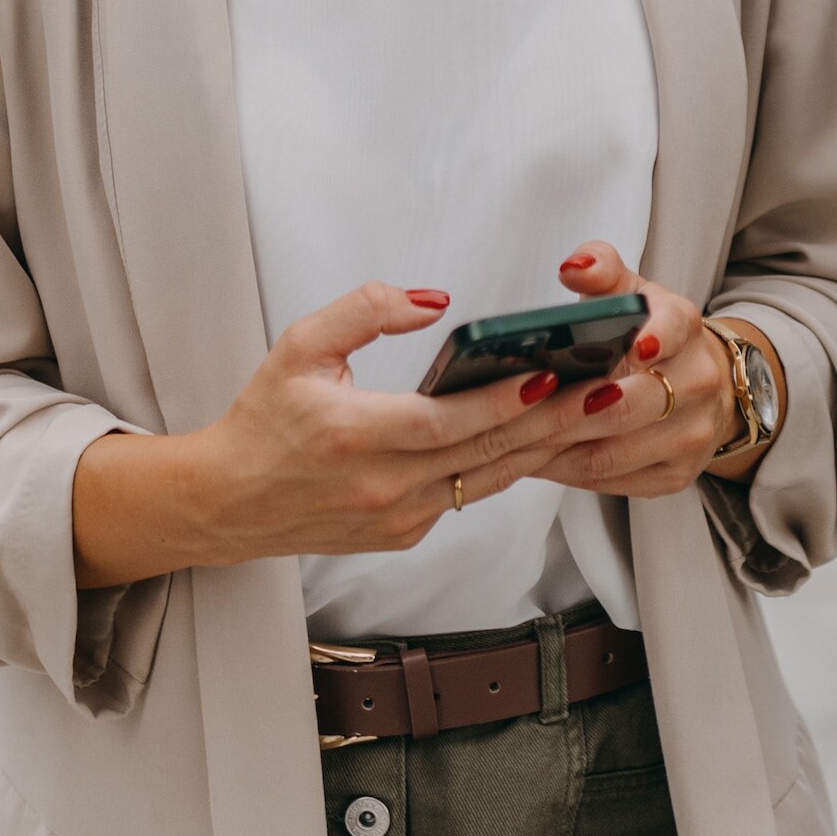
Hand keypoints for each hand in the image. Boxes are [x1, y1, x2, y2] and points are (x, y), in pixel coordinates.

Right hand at [68, 281, 604, 587]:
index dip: (506, 400)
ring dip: (544, 446)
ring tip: (597, 410)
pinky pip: (468, 495)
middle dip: (553, 421)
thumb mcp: (300, 345)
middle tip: (609, 390)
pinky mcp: (403, 535)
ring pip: (489, 480)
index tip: (554, 373)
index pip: (448, 422)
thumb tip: (435, 300)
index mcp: (354, 435)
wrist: (227, 502)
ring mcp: (396, 519)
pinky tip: (545, 436)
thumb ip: (366, 308)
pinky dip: (506, 465)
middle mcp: (382, 486)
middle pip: (486, 453)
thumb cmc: (263, 418)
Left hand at [533, 243, 757, 498]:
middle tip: (516, 410)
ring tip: (511, 440)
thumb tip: (573, 266)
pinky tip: (538, 460)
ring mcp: (692, 434)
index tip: (632, 346)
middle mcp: (699, 382)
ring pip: (613, 453)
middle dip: (568, 411)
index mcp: (684, 326)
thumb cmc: (648, 334)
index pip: (672, 328)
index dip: (652, 338)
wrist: (701, 383)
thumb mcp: (630, 292)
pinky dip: (569, 473)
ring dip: (557, 449)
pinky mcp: (677, 474)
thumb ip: (600, 268)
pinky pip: (613, 482)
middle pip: (630, 406)